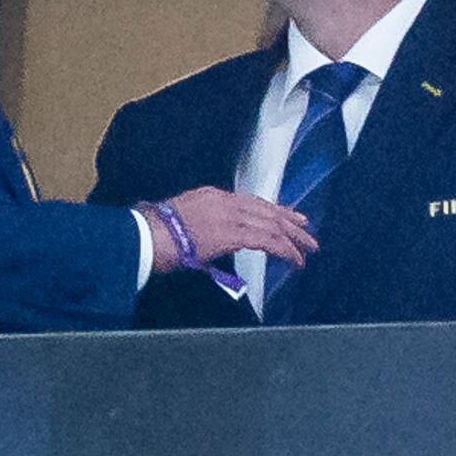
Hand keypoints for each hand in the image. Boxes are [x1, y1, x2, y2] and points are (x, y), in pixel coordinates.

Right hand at [150, 187, 316, 273]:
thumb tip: (218, 242)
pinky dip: (285, 250)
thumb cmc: (156, 236)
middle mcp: (226, 201)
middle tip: (308, 235)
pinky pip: (268, 241)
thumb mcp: (184, 222)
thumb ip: (206, 227)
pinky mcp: (234, 233)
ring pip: (273, 225)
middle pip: (267, 210)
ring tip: (308, 250)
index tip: (289, 218)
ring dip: (293, 239)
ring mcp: (231, 215)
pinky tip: (295, 260)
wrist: (147, 236)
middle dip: (290, 224)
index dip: (274, 211)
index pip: (252, 202)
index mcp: (214, 196)